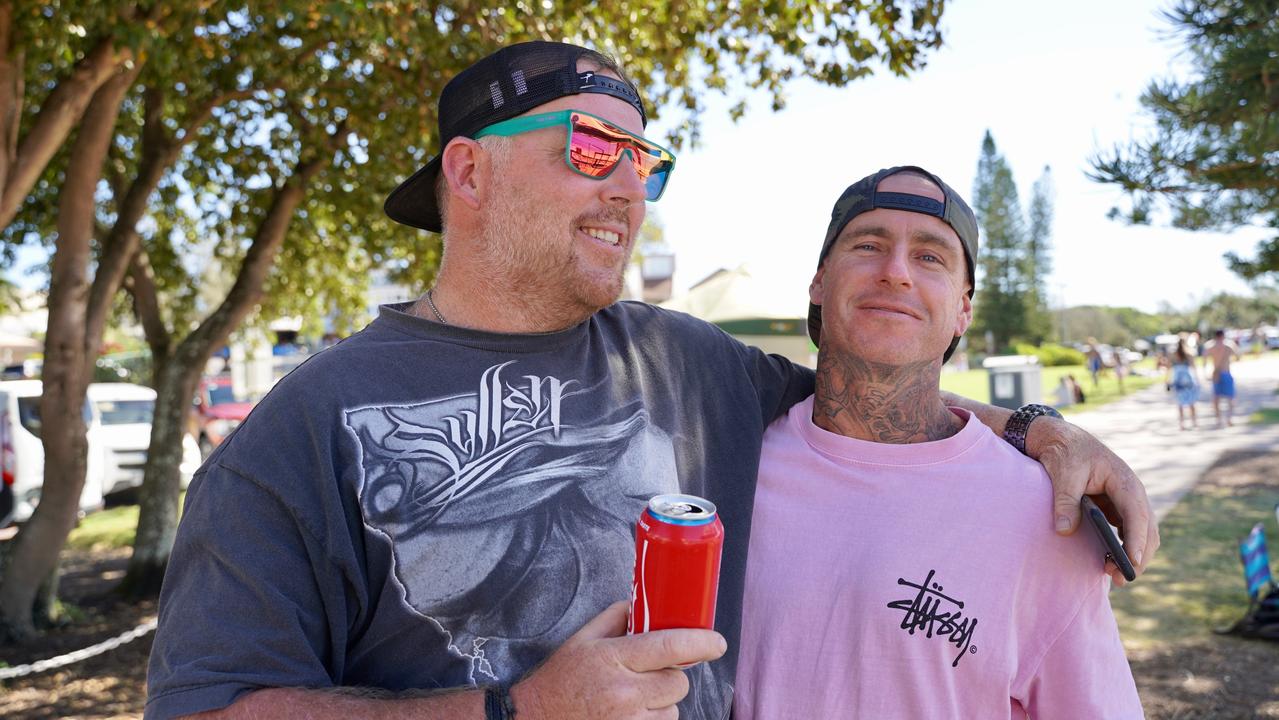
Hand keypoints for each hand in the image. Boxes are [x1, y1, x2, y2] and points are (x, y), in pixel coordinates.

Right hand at [511, 601, 726, 718]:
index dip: (700, 642)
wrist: (535, 718)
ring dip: (661, 702)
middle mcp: (623, 692)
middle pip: (678, 682)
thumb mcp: (583, 639)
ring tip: (631, 698)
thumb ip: (617, 617)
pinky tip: (629, 714)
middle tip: (647, 674)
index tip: (718, 643)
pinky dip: (652, 719)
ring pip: (672, 708)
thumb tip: (647, 602)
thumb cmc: (561, 677)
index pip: (670, 645)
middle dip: (670, 676)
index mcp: (613, 657)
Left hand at [1026, 417, 1160, 586]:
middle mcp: (1132, 493)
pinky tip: (1110, 562)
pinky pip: (1128, 532)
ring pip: (1142, 533)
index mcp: (1124, 481)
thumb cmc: (1065, 453)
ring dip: (1133, 555)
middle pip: (1147, 529)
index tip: (1132, 562)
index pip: (1137, 515)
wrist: (1062, 439)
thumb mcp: (1062, 473)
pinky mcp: (1117, 508)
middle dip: (1139, 556)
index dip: (1137, 540)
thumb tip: (1064, 530)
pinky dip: (1124, 548)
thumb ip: (1065, 500)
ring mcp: (1127, 501)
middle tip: (1121, 579)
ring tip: (1114, 576)